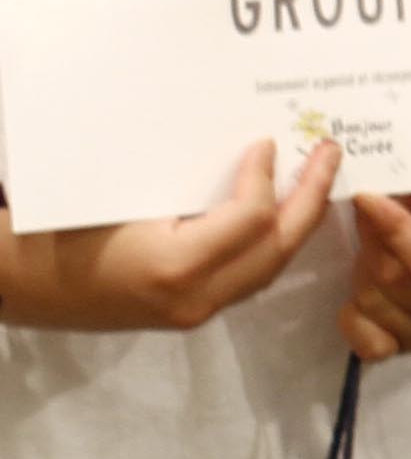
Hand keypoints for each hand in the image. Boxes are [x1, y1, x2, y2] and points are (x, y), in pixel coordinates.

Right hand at [0, 137, 335, 335]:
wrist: (13, 283)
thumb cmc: (54, 231)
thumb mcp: (118, 197)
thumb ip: (185, 181)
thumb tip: (245, 147)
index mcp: (175, 267)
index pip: (250, 219)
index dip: (265, 177)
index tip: (268, 144)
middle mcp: (195, 299)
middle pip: (277, 249)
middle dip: (310, 200)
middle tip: (331, 156)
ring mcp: (193, 312)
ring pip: (268, 268)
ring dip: (295, 224)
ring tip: (316, 180)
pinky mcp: (187, 315)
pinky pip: (246, 278)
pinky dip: (268, 244)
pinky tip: (278, 213)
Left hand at [342, 189, 410, 362]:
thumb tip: (376, 175)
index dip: (396, 232)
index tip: (365, 196)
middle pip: (395, 282)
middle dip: (372, 240)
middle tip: (368, 211)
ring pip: (372, 303)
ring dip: (361, 269)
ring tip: (372, 246)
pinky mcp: (400, 345)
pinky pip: (368, 345)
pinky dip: (354, 317)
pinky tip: (358, 292)